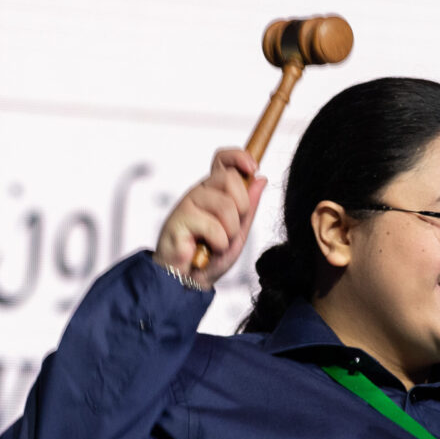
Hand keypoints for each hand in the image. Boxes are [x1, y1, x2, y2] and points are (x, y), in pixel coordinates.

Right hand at [152, 147, 265, 288]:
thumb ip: (250, 206)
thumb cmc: (211, 256)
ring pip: (225, 205)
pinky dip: (218, 244)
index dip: (238, 157)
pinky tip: (207, 250)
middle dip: (242, 207)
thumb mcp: (239, 231)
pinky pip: (213, 226)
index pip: (223, 160)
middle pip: (229, 178)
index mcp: (214, 192)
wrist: (189, 281)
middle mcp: (200, 192)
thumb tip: (260, 178)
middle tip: (231, 229)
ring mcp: (188, 204)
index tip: (252, 168)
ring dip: (230, 232)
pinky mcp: (178, 219)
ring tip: (218, 244)